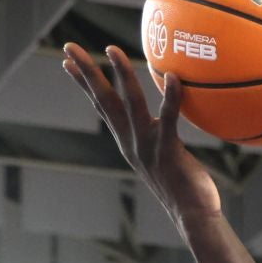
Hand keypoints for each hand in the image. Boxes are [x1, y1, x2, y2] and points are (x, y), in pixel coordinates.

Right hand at [62, 44, 220, 227]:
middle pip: (104, 100)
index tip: (68, 63)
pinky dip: (170, 97)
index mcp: (128, 142)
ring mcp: (148, 146)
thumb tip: (162, 122)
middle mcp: (131, 142)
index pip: (101, 107)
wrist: (193, 217)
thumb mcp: (164, 158)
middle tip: (69, 46)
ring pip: (130, 104)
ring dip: (121, 75)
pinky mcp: (168, 151)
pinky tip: (171, 77)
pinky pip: (168, 119)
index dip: (85, 85)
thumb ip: (159, 138)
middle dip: (86, 72)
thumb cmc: (185, 188)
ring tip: (112, 49)